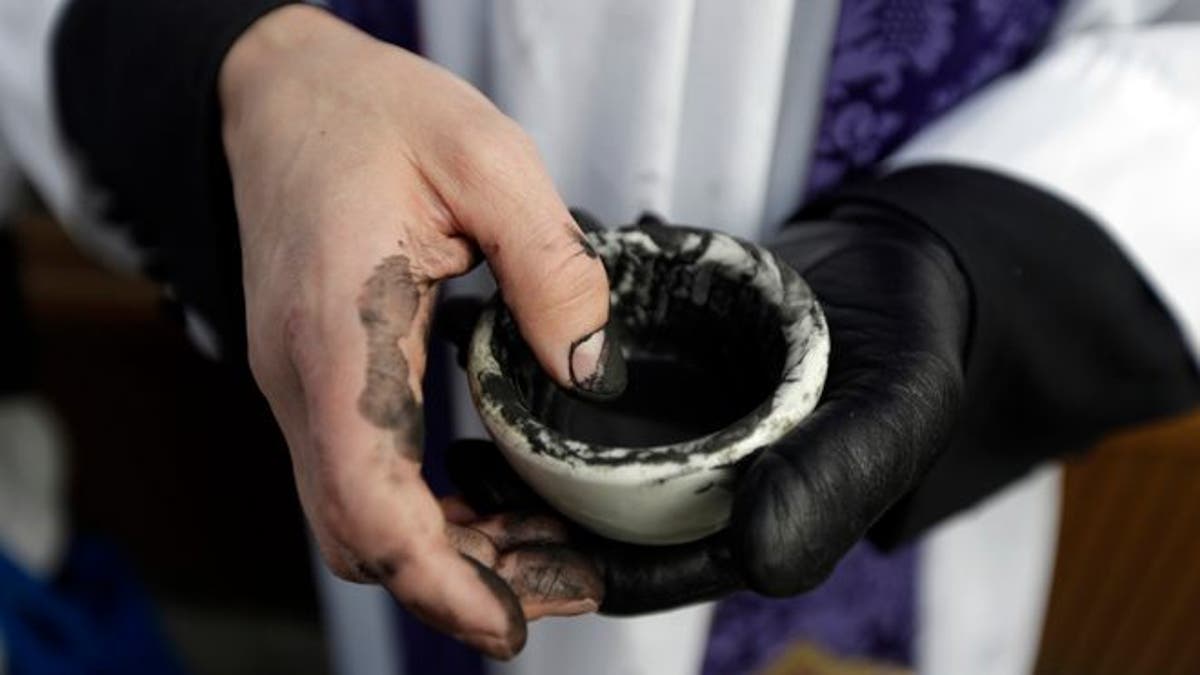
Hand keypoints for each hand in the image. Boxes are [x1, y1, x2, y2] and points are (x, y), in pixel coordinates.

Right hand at [218, 6, 621, 656]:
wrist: (280, 91)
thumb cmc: (368, 113)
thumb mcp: (485, 160)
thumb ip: (548, 266)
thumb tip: (589, 365)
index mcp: (338, 333)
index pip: (368, 500)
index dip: (439, 580)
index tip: (507, 623)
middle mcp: (302, 378)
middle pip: (366, 533)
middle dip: (465, 578)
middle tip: (568, 581)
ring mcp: (301, 384)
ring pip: (361, 516)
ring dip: (452, 550)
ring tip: (548, 551)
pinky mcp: (317, 378)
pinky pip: (363, 474)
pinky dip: (430, 508)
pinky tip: (496, 497)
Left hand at [443, 211, 968, 611]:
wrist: (898, 265)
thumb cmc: (911, 344)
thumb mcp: (893, 412)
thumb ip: (831, 481)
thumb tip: (754, 556)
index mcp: (751, 521)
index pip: (649, 570)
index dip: (571, 570)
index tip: (498, 546)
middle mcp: (703, 489)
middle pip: (598, 524)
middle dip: (525, 515)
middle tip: (458, 480)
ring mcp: (680, 435)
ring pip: (583, 462)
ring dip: (524, 453)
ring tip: (465, 427)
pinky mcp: (664, 378)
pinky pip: (591, 390)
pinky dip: (545, 377)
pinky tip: (502, 345)